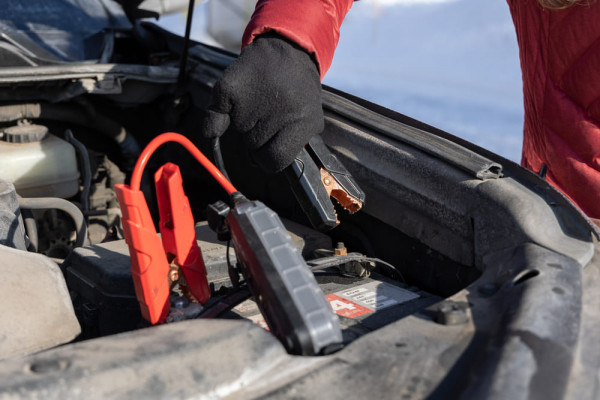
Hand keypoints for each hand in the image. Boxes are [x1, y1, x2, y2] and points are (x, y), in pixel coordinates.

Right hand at [202, 33, 323, 172]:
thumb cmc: (299, 90)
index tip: (272, 147)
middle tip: (269, 116)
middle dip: (259, 138)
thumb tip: (265, 166)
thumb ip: (293, 144)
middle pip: (255, 148)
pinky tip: (230, 109)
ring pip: (239, 134)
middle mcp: (279, 111)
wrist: (289, 49)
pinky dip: (216, 120)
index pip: (276, 160)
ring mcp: (253, 99)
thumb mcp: (310, 118)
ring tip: (260, 103)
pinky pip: (213, 119)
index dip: (271, 158)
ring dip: (245, 126)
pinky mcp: (230, 89)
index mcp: (303, 121)